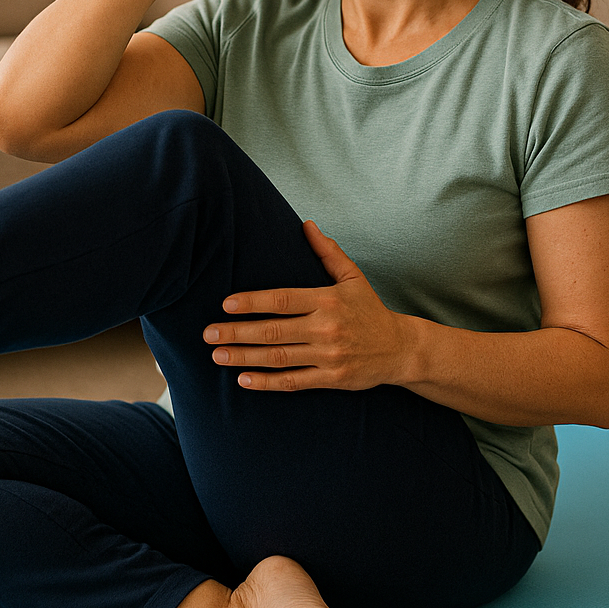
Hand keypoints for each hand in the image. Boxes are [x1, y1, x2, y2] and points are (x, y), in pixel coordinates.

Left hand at [205, 221, 419, 390]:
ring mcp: (328, 356)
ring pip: (278, 357)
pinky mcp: (331, 379)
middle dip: (237, 333)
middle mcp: (325, 328)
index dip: (252, 302)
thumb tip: (306, 225)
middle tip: (208, 333)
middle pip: (273, 331)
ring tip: (217, 355)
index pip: (282, 300)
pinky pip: (293, 381)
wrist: (400, 349)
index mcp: (327, 300)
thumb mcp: (353, 277)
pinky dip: (267, 382)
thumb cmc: (370, 310)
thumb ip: (328, 252)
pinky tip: (244, 379)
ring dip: (244, 357)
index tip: (226, 305)